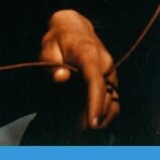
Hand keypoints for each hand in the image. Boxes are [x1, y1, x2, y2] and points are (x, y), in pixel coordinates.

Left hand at [39, 9, 118, 129]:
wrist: (73, 27)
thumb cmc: (58, 38)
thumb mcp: (47, 48)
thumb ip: (52, 64)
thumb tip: (61, 78)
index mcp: (89, 54)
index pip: (96, 81)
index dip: (95, 103)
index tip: (92, 122)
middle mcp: (105, 63)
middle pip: (106, 95)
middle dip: (95, 116)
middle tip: (78, 133)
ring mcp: (110, 71)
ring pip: (112, 99)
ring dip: (101, 116)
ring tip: (82, 130)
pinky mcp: (110, 78)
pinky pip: (111, 97)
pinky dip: (104, 111)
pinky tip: (90, 121)